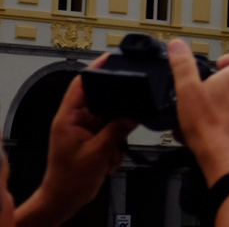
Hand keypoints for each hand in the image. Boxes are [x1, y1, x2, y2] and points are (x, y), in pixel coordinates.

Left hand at [16, 55, 136, 226]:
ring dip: (118, 131)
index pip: (81, 84)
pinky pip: (113, 130)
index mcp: (68, 118)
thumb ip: (117, 129)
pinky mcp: (93, 139)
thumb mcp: (98, 152)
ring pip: (111, 116)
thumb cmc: (69, 180)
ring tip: (113, 147)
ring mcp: (85, 130)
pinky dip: (117, 142)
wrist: (65, 200)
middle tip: (128, 114)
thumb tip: (134, 113)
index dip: (96, 69)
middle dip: (117, 108)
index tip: (111, 57)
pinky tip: (112, 156)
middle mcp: (75, 120)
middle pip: (101, 99)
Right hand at [168, 41, 228, 182]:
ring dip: (215, 101)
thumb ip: (183, 65)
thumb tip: (178, 45)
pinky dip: (214, 118)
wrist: (218, 155)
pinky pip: (227, 118)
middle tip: (202, 85)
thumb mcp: (187, 89)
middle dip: (218, 81)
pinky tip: (198, 126)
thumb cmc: (206, 124)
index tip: (218, 63)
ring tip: (196, 107)